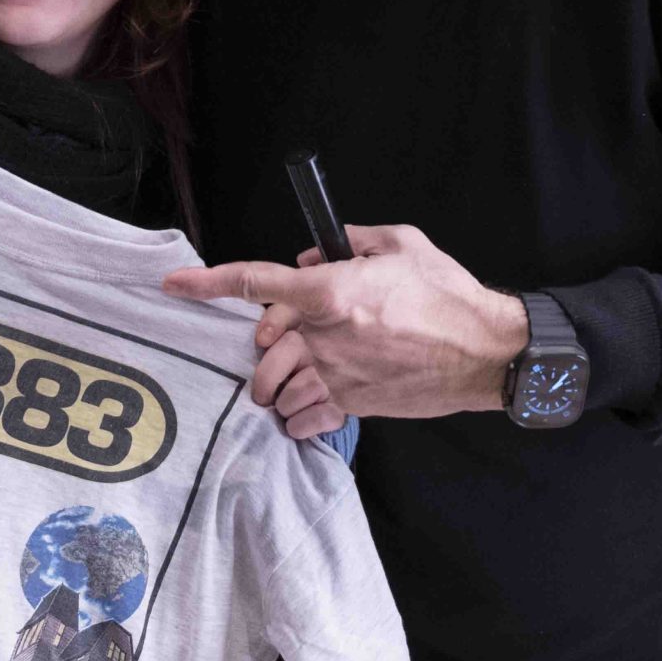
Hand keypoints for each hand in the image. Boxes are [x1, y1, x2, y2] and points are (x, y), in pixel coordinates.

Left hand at [162, 225, 529, 441]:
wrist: (485, 350)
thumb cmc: (448, 296)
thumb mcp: (403, 244)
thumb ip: (353, 240)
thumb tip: (320, 253)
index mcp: (331, 292)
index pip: (254, 283)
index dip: (207, 283)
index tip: (176, 286)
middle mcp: (325, 337)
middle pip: (261, 345)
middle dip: (268, 341)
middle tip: (293, 336)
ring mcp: (336, 377)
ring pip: (276, 388)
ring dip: (280, 381)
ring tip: (302, 372)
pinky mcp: (353, 406)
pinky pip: (302, 420)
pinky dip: (300, 415)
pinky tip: (314, 403)